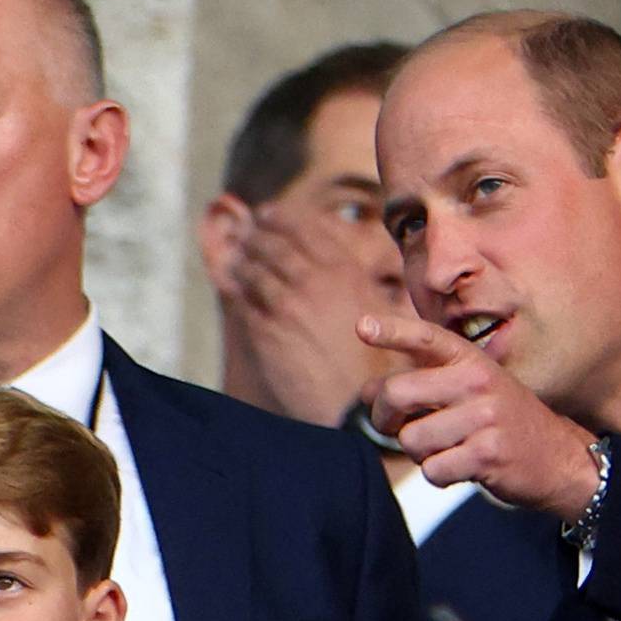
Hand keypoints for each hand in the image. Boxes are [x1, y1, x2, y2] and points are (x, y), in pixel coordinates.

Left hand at [221, 205, 401, 427]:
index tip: (269, 213)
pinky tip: (234, 286)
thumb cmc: (378, 367)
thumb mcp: (385, 315)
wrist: (355, 407)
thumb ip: (365, 287)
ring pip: (255, 269)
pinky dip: (237, 288)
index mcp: (347, 273)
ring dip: (243, 258)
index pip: (307, 229)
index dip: (283, 218)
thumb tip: (358, 274)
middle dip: (257, 233)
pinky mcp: (268, 331)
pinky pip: (245, 300)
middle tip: (247, 229)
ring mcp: (288, 305)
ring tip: (237, 254)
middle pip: (275, 244)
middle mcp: (315, 282)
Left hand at [358, 312, 599, 519]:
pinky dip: (440, 475)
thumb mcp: (468, 391)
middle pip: (398, 393)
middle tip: (395, 428)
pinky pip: (433, 469)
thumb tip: (366, 392)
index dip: (392, 331)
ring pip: (412, 439)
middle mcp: (477, 380)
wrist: (558, 456)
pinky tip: (462, 468)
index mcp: (470, 359)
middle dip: (385, 419)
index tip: (362, 326)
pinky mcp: (488, 453)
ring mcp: (485, 416)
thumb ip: (420, 386)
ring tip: (448, 449)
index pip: (425, 337)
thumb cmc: (501, 422)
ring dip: (421, 454)